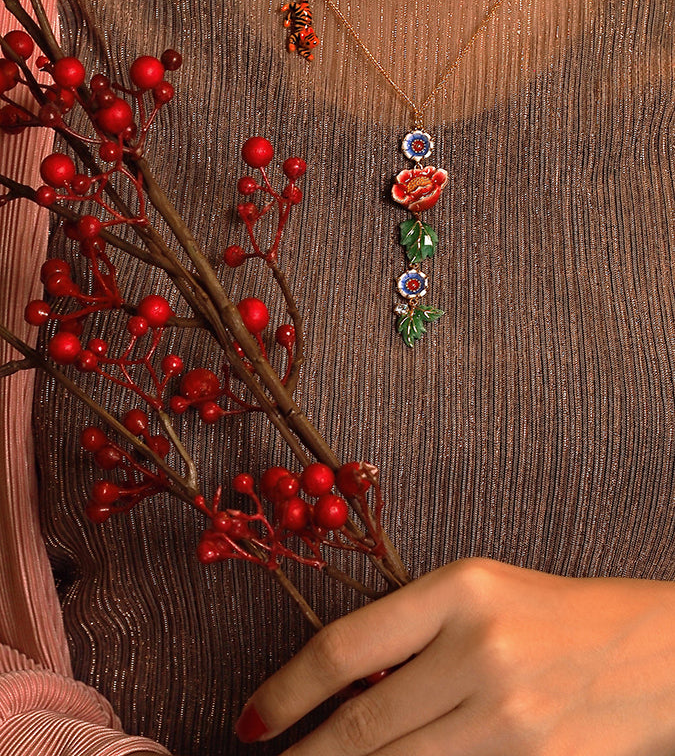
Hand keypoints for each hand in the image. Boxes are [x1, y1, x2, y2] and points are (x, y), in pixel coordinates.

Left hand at [235, 557, 674, 754]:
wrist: (656, 651)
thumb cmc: (554, 614)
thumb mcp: (480, 593)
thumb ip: (413, 632)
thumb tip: (338, 691)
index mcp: (460, 590)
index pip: (345, 648)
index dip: (285, 692)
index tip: (251, 721)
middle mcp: (481, 650)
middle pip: (364, 724)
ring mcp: (511, 717)